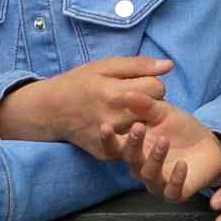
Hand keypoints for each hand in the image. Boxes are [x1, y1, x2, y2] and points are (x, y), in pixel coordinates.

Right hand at [0, 56, 169, 156]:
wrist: (51, 110)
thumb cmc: (79, 82)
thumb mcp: (106, 66)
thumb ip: (139, 65)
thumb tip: (169, 66)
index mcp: (116, 93)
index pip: (157, 89)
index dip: (151, 84)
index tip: (139, 84)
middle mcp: (115, 119)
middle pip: (154, 111)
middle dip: (150, 104)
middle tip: (133, 100)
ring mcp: (111, 140)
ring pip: (145, 131)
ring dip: (142, 122)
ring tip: (128, 114)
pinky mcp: (106, 154)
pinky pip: (131, 147)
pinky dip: (130, 137)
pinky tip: (119, 128)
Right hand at [96, 101, 220, 201]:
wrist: (208, 144)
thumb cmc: (179, 128)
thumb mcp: (163, 112)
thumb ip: (145, 105)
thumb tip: (126, 93)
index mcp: (135, 148)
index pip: (116, 147)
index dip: (108, 139)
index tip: (105, 126)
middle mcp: (141, 167)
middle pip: (131, 160)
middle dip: (133, 144)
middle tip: (138, 127)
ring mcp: (158, 182)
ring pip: (149, 174)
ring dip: (155, 157)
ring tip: (164, 140)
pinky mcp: (175, 193)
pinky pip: (172, 191)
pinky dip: (176, 178)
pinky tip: (182, 165)